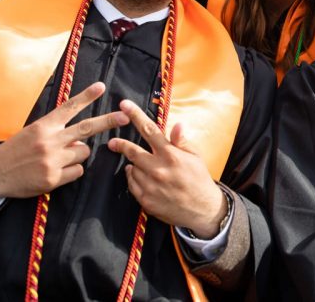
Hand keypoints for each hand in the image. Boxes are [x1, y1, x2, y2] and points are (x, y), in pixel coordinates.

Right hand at [0, 82, 129, 201]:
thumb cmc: (17, 150)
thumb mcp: (33, 132)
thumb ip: (57, 131)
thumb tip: (81, 138)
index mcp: (44, 126)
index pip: (68, 108)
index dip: (86, 97)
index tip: (101, 87)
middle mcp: (49, 140)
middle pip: (86, 128)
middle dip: (108, 121)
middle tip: (125, 116)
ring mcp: (52, 159)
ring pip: (83, 152)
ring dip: (76, 155)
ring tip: (56, 158)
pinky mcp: (53, 178)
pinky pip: (78, 171)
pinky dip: (71, 171)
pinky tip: (55, 172)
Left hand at [107, 100, 226, 237]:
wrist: (202, 210)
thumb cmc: (199, 178)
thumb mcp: (195, 156)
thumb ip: (181, 141)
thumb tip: (177, 124)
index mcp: (171, 154)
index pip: (149, 130)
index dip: (135, 115)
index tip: (124, 105)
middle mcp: (159, 169)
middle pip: (132, 151)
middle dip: (120, 145)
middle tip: (112, 142)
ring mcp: (151, 186)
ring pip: (132, 169)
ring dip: (134, 165)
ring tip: (143, 166)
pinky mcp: (146, 200)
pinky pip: (132, 184)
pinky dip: (134, 178)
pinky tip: (142, 177)